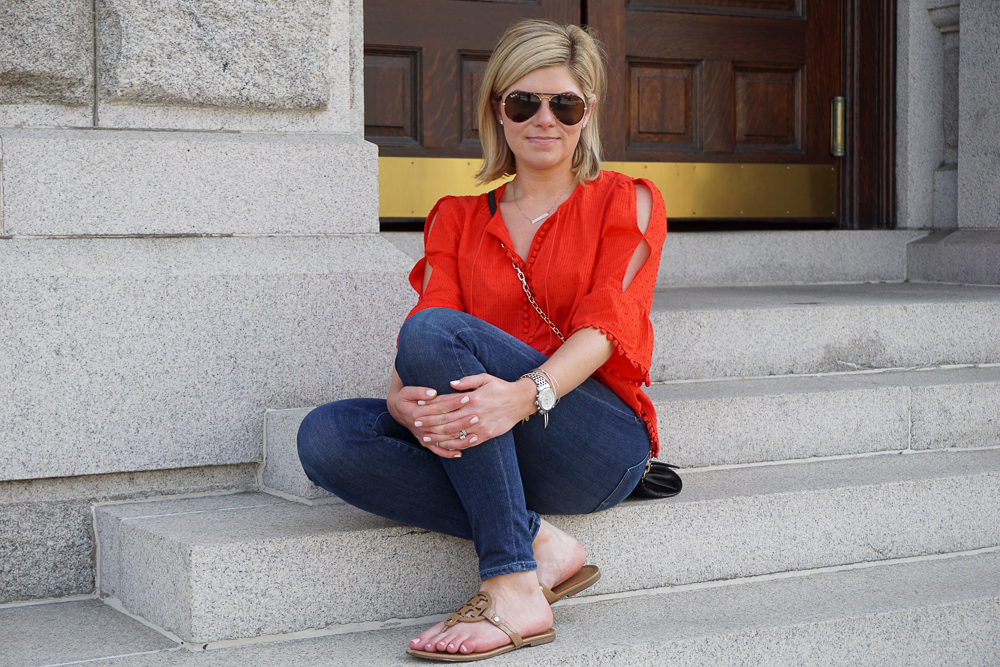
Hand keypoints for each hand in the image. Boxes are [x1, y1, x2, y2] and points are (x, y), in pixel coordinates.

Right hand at [388, 384, 468, 458]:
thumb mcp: (407, 391)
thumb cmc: (405, 398)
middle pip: (445, 424)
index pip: (440, 407)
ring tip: (475, 437)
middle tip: (476, 417)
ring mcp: (424, 436)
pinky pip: (437, 450)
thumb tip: (433, 393)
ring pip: (444, 439)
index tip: (467, 398)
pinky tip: (459, 453)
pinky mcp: (425, 442)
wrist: (397, 411)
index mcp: (418, 412)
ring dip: (459, 439)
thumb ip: (420, 391)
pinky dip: (447, 453)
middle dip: (461, 421)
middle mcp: (421, 427)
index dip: (454, 402)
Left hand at [421, 374, 536, 451]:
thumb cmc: (501, 387)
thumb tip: (450, 383)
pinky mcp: (486, 435)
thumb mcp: (485, 378)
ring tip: (425, 438)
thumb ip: (467, 381)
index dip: (431, 405)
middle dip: (429, 422)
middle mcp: (474, 413)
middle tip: (415, 424)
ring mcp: (480, 426)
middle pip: (447, 419)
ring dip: (438, 436)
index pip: (447, 402)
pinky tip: (444, 446)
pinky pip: (468, 443)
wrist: (521, 401)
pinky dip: (455, 446)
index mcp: (472, 398)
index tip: (418, 406)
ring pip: (455, 433)